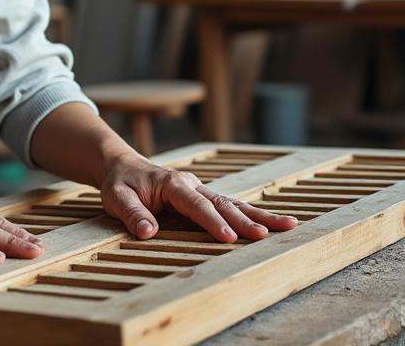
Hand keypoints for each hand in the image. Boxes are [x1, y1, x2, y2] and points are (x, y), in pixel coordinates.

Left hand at [99, 153, 298, 241]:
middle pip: (224, 204)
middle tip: (267, 235)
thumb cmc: (120, 184)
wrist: (122, 166)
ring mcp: (201, 190)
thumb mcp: (117, 198)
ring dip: (260, 216)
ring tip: (288, 225)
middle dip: (246, 220)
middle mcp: (192, 185)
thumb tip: (148, 232)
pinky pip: (230, 206)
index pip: (196, 205)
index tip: (229, 238)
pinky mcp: (204, 197)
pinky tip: (272, 224)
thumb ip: (132, 214)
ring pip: (234, 204)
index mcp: (173, 184)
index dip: (213, 222)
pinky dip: (252, 215)